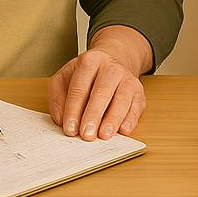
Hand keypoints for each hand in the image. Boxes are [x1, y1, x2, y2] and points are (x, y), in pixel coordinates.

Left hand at [48, 26, 151, 140]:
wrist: (112, 61)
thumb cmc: (86, 76)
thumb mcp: (65, 78)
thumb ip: (58, 97)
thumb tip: (61, 119)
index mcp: (90, 61)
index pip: (80, 87)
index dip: (73, 109)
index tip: (70, 128)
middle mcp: (111, 68)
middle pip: (102, 91)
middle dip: (93, 115)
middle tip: (86, 134)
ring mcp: (127, 79)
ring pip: (122, 99)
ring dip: (113, 119)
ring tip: (104, 135)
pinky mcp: (139, 92)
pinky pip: (137, 106)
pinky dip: (131, 119)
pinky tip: (123, 130)